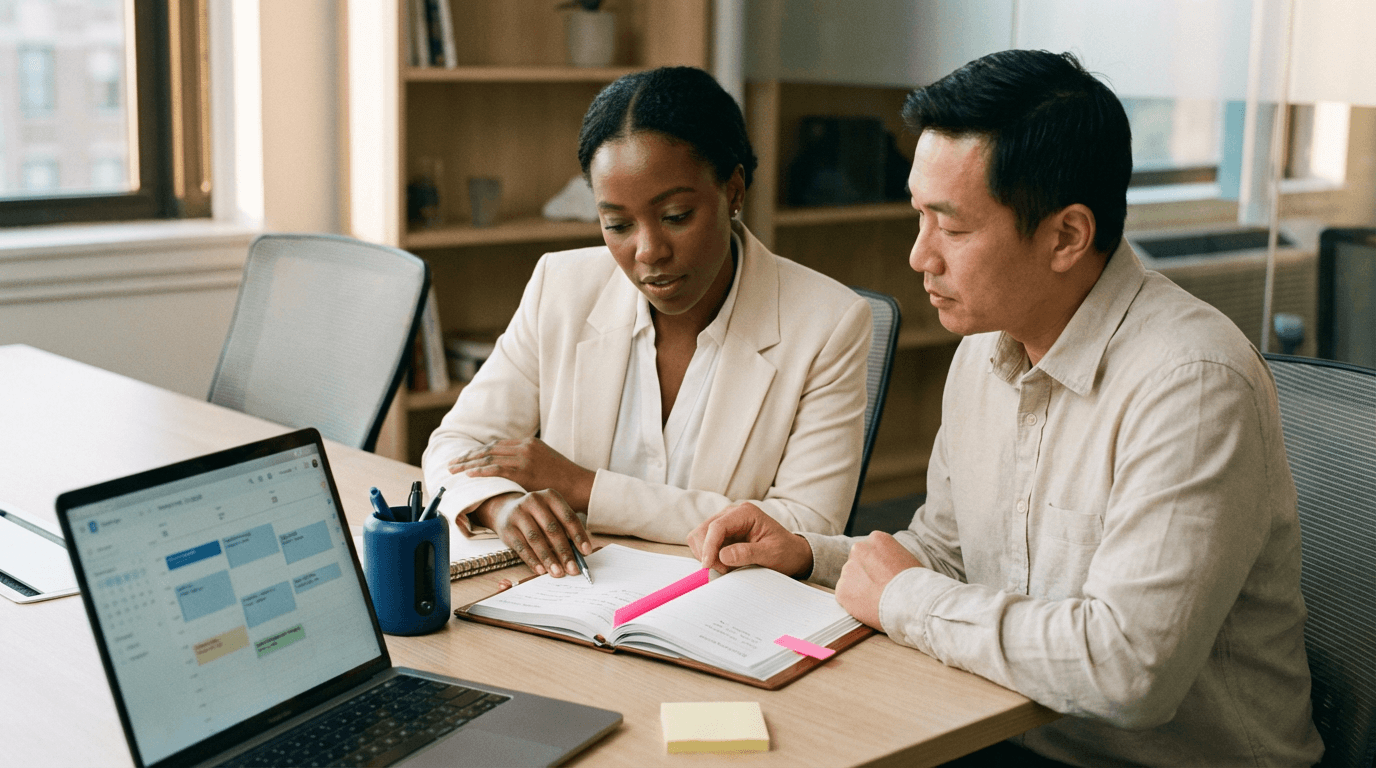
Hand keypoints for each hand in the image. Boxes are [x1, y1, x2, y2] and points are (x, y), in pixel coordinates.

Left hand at [448, 438, 594, 510]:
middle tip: (452, 464)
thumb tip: (511, 473)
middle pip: (489, 449)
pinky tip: (469, 474)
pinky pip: (496, 468)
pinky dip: (480, 470)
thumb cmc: (565, 481)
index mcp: (529, 443)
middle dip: (468, 457)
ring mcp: (524, 457)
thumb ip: (528, 463)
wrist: (581, 485)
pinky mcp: (525, 469)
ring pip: (488, 458)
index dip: (478, 452)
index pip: (496, 446)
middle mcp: (524, 446)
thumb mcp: (546, 464)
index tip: (465, 459)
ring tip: (453, 470)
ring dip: (468, 464)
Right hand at [470, 490, 591, 578]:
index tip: (586, 552)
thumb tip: (580, 555)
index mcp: (551, 496)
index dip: (578, 535)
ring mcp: (519, 513)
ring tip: (558, 573)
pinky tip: (541, 570)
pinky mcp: (507, 527)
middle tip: (573, 569)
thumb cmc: (537, 516)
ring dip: (548, 558)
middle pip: (553, 529)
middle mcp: (535, 501)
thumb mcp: (551, 515)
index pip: (568, 517)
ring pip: (536, 539)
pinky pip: (522, 547)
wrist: (506, 510)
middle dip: (564, 552)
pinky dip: (532, 560)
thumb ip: (564, 531)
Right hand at [686, 502, 812, 577]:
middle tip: (722, 570)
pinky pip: (704, 546)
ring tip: (727, 568)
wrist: (792, 554)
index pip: (717, 526)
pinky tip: (725, 565)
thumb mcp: (771, 554)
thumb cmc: (785, 552)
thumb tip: (722, 555)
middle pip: (702, 530)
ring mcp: (725, 524)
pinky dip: (710, 558)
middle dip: (707, 552)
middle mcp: (732, 514)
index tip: (708, 565)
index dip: (709, 546)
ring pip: (699, 538)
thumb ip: (747, 553)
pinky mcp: (721, 535)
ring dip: (707, 556)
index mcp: (745, 513)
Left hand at [834, 532, 923, 628]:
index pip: (870, 552)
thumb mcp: (908, 560)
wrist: (912, 603)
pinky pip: (845, 597)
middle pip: (857, 564)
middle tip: (878, 590)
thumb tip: (887, 569)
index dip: (877, 567)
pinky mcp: (842, 590)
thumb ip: (891, 560)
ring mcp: (848, 569)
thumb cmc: (917, 584)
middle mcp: (859, 549)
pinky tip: (869, 608)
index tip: (884, 577)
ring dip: (859, 590)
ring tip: (876, 601)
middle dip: (865, 576)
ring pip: (850, 581)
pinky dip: (854, 604)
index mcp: (877, 539)